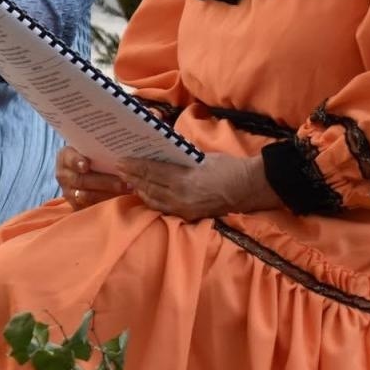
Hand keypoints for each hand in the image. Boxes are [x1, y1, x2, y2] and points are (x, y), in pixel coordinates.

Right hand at [56, 146, 131, 210]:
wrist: (91, 172)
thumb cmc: (96, 156)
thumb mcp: (95, 149)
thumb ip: (101, 146)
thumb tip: (122, 143)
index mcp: (65, 157)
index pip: (69, 158)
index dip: (76, 161)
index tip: (87, 165)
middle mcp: (63, 175)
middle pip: (81, 180)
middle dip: (103, 181)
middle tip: (123, 180)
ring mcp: (68, 191)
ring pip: (86, 195)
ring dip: (108, 193)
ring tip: (127, 189)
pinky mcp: (76, 205)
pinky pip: (90, 207)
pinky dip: (106, 203)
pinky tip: (121, 198)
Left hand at [116, 153, 281, 220]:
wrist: (250, 188)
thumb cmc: (228, 168)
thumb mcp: (202, 157)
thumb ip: (180, 158)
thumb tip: (161, 153)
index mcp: (186, 180)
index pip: (153, 172)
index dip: (135, 166)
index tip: (121, 161)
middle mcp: (182, 197)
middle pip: (150, 186)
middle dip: (132, 177)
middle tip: (118, 167)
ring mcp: (185, 209)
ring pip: (154, 199)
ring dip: (139, 189)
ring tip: (128, 179)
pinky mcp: (189, 215)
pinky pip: (164, 207)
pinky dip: (151, 199)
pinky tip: (144, 192)